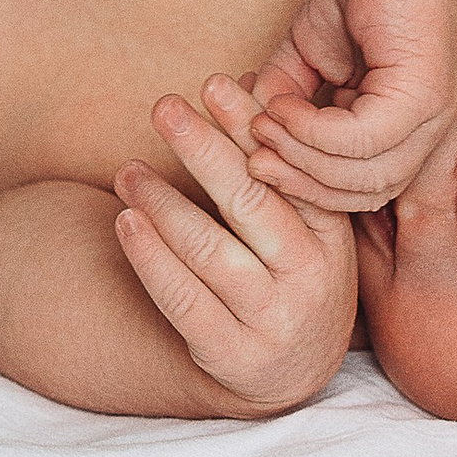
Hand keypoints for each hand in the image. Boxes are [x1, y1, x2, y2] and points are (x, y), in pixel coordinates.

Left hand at [112, 80, 360, 414]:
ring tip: (128, 171)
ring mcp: (271, 321)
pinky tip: (127, 222)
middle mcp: (309, 277)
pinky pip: (183, 301)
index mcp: (330, 234)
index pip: (286, 170)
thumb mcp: (299, 221)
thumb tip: (245, 80)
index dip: (249, 125)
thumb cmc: (289, 275)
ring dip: (163, 203)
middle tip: (165, 106)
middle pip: (249, 202)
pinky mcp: (231, 356)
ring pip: (209, 251)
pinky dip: (151, 258)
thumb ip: (274, 159)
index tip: (212, 83)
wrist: (292, 376)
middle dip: (204, 148)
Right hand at [244, 0, 456, 214]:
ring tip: (263, 125)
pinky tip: (285, 107)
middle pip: (361, 195)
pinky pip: (362, 138)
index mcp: (406, 135)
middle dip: (300, 184)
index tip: (256, 161)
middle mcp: (426, 134)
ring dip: (302, 157)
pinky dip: (315, 131)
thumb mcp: (309, 56)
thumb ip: (284, 97)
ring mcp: (429, 117)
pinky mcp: (420, 94)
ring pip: (362, 175)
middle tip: (253, 156)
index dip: (305, 187)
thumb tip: (249, 135)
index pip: (357, 193)